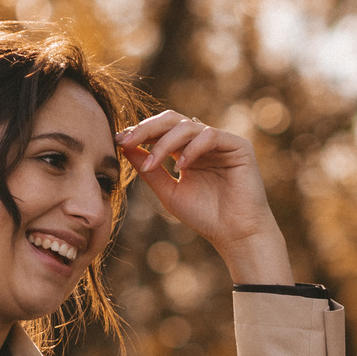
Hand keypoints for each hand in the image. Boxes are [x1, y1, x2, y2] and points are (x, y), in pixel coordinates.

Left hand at [117, 111, 291, 283]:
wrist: (235, 235)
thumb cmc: (205, 217)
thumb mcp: (168, 192)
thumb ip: (149, 170)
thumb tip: (124, 147)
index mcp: (187, 150)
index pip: (161, 130)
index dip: (140, 132)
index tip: (118, 141)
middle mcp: (204, 142)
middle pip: (172, 120)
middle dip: (147, 129)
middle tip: (126, 141)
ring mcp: (222, 142)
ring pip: (188, 126)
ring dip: (165, 143)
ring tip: (151, 164)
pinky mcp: (239, 146)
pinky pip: (210, 136)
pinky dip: (192, 149)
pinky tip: (181, 167)